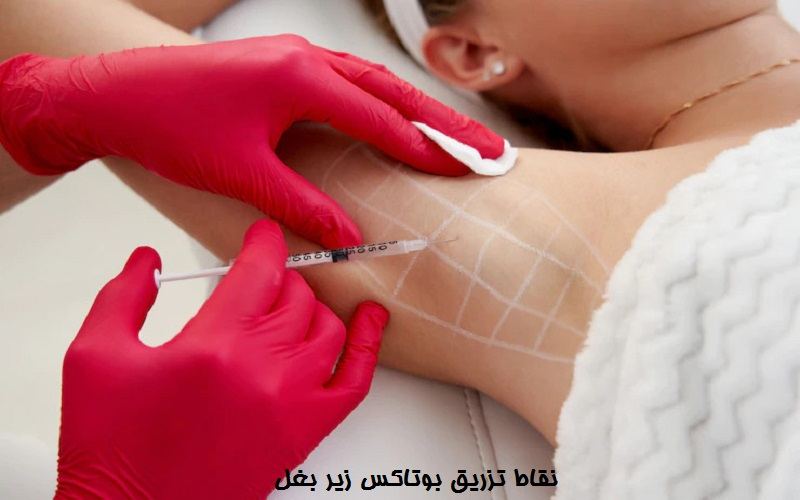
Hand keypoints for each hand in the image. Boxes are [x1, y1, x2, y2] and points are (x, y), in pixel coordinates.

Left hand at [0, 35, 503, 246]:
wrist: (116, 93)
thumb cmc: (169, 124)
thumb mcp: (241, 173)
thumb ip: (302, 205)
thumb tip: (349, 236)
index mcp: (301, 78)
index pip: (382, 119)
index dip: (426, 150)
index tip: (463, 172)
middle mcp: (305, 57)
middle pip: (394, 92)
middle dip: (445, 123)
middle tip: (489, 150)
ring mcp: (294, 56)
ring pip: (375, 82)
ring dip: (417, 110)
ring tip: (457, 137)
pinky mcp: (282, 65)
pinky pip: (348, 82)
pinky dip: (382, 103)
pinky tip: (395, 120)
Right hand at [56, 220, 388, 498]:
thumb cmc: (112, 447)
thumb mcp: (94, 357)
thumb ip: (123, 296)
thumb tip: (148, 261)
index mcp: (212, 345)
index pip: (259, 269)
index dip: (265, 242)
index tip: (263, 235)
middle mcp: (261, 369)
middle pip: (295, 295)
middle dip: (278, 277)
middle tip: (260, 279)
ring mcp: (290, 403)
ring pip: (327, 328)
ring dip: (310, 307)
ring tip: (287, 305)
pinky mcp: (304, 433)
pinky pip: (355, 381)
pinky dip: (367, 346)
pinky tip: (369, 322)